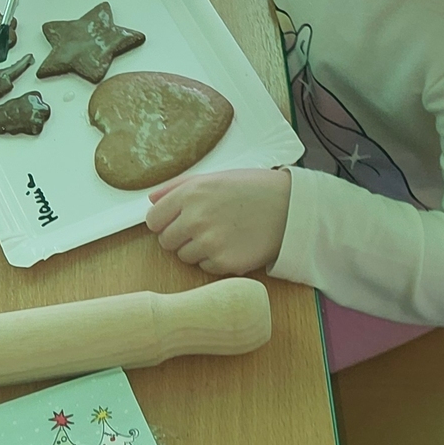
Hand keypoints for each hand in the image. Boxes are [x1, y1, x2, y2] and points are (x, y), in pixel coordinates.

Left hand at [145, 168, 290, 273]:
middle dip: (180, 237)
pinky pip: (204, 268)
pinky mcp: (223, 262)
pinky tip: (233, 245)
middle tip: (205, 228)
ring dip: (197, 250)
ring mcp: (209, 242)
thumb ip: (178, 187)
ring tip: (222, 234)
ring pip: (184, 256)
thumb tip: (151, 200)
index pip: (153, 220)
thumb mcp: (216, 177)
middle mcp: (195, 218)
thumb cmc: (255, 189)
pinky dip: (215, 261)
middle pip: (166, 241)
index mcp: (190, 194)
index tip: (178, 221)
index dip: (165, 222)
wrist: (292, 208)